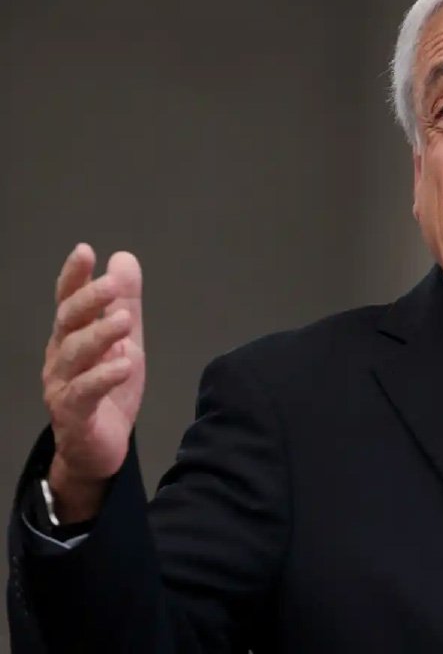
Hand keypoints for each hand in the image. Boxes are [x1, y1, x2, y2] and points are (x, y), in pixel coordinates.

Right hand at [41, 244, 145, 522]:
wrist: (98, 448)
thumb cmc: (107, 391)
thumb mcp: (124, 342)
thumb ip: (125, 303)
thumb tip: (123, 258)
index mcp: (71, 337)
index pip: (68, 301)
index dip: (74, 276)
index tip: (85, 251)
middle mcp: (60, 358)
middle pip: (68, 323)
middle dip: (88, 301)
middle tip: (112, 285)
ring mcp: (62, 386)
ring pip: (75, 355)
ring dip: (100, 335)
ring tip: (125, 321)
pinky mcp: (74, 415)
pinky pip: (85, 393)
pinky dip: (103, 377)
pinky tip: (123, 365)